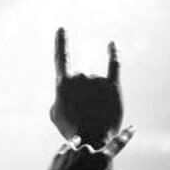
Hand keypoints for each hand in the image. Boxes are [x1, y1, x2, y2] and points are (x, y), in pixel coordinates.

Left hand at [42, 127, 133, 169]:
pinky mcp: (60, 154)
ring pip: (81, 149)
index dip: (126, 136)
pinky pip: (68, 149)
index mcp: (102, 160)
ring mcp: (72, 151)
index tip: (132, 128)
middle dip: (93, 165)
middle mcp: (87, 151)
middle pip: (95, 154)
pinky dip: (70, 153)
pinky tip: (70, 156)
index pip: (118, 144)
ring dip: (81, 158)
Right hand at [50, 28, 122, 144]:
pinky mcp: (113, 87)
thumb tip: (74, 90)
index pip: (62, 57)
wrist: (93, 140)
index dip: (61, 42)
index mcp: (64, 83)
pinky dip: (113, 54)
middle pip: (80, 80)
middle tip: (81, 115)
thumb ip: (60, 97)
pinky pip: (113, 66)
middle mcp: (81, 76)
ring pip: (94, 83)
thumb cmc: (72, 130)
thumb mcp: (55, 114)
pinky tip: (112, 44)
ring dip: (93, 98)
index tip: (62, 28)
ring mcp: (98, 80)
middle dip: (80, 96)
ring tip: (93, 116)